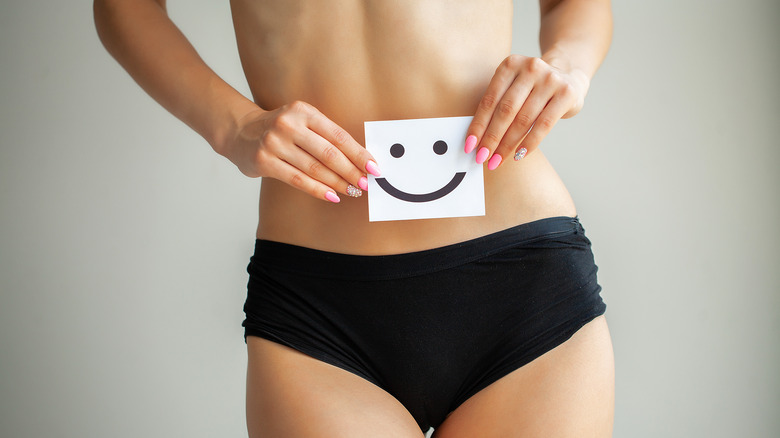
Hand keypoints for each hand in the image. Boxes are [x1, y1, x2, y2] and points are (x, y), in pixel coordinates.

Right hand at [220, 101, 379, 202]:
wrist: (239, 132)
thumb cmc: (280, 129)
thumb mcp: (302, 121)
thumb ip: (326, 136)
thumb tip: (359, 161)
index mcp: (303, 111)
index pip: (338, 135)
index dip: (358, 153)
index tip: (374, 167)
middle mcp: (288, 124)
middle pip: (328, 153)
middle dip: (351, 171)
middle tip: (365, 184)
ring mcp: (274, 142)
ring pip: (314, 168)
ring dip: (337, 183)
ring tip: (352, 191)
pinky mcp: (264, 161)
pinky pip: (297, 180)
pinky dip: (318, 190)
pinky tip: (332, 196)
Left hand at [465, 55, 589, 168]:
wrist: (568, 77)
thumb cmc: (531, 89)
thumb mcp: (512, 87)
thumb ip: (496, 105)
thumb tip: (475, 140)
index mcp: (510, 64)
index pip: (490, 100)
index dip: (478, 125)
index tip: (469, 146)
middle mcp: (531, 68)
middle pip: (506, 110)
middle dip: (491, 138)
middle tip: (481, 158)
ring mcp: (550, 79)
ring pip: (523, 119)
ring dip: (508, 145)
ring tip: (497, 161)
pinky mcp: (566, 94)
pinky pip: (544, 125)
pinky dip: (529, 143)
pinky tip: (519, 156)